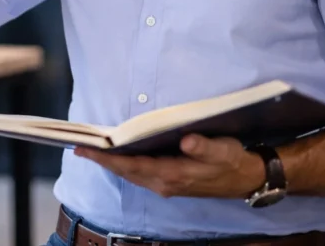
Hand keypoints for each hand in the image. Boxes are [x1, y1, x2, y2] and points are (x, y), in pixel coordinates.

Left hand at [74, 135, 265, 198]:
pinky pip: (139, 174)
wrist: (246, 179)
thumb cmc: (232, 161)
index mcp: (172, 174)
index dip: (106, 158)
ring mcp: (166, 185)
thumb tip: (186, 140)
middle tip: (78, 146)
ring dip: (112, 163)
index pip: (131, 166)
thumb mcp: (223, 151)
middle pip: (125, 172)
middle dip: (102, 160)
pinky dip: (125, 165)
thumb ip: (204, 147)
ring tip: (92, 149)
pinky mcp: (169, 182)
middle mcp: (164, 183)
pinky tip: (118, 155)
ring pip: (131, 174)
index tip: (85, 150)